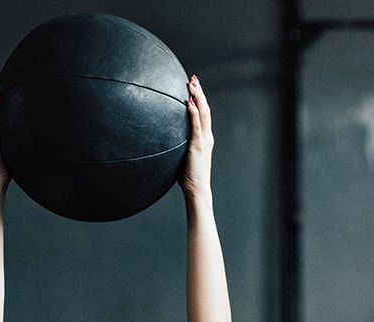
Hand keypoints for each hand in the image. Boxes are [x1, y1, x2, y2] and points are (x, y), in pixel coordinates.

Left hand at [179, 75, 213, 198]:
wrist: (197, 190)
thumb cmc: (189, 178)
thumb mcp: (184, 158)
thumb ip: (179, 146)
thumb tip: (167, 141)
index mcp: (204, 139)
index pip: (203, 114)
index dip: (200, 99)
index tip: (194, 87)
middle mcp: (207, 137)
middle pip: (205, 109)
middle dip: (200, 92)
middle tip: (193, 78)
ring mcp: (203, 141)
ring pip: (203, 113)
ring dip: (198, 96)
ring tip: (191, 83)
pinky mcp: (198, 146)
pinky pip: (196, 125)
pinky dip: (193, 112)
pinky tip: (189, 102)